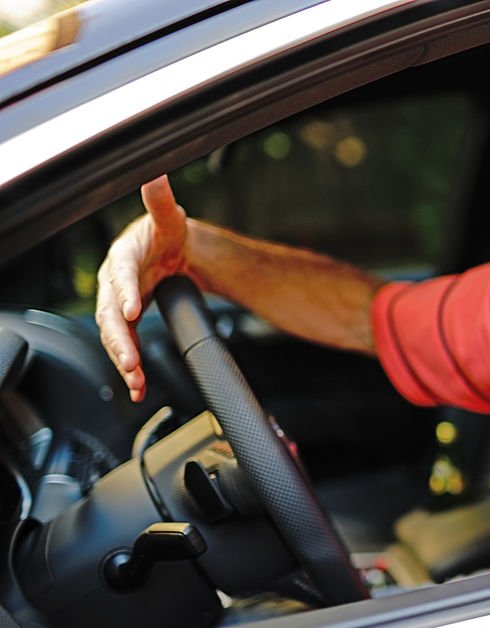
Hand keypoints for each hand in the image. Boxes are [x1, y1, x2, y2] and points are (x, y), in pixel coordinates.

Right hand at [95, 176, 190, 401]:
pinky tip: (138, 387)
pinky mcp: (127, 323)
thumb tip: (156, 173)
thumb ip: (161, 200)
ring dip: (124, 360)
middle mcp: (114, 284)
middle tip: (131, 361)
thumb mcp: (169, 218)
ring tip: (136, 379)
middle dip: (119, 340)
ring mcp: (119, 305)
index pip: (120, 274)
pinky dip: (131, 369)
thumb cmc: (167, 234)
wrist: (173, 252)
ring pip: (115, 337)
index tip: (132, 309)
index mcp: (122, 257)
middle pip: (110, 314)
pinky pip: (125, 347)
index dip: (124, 292)